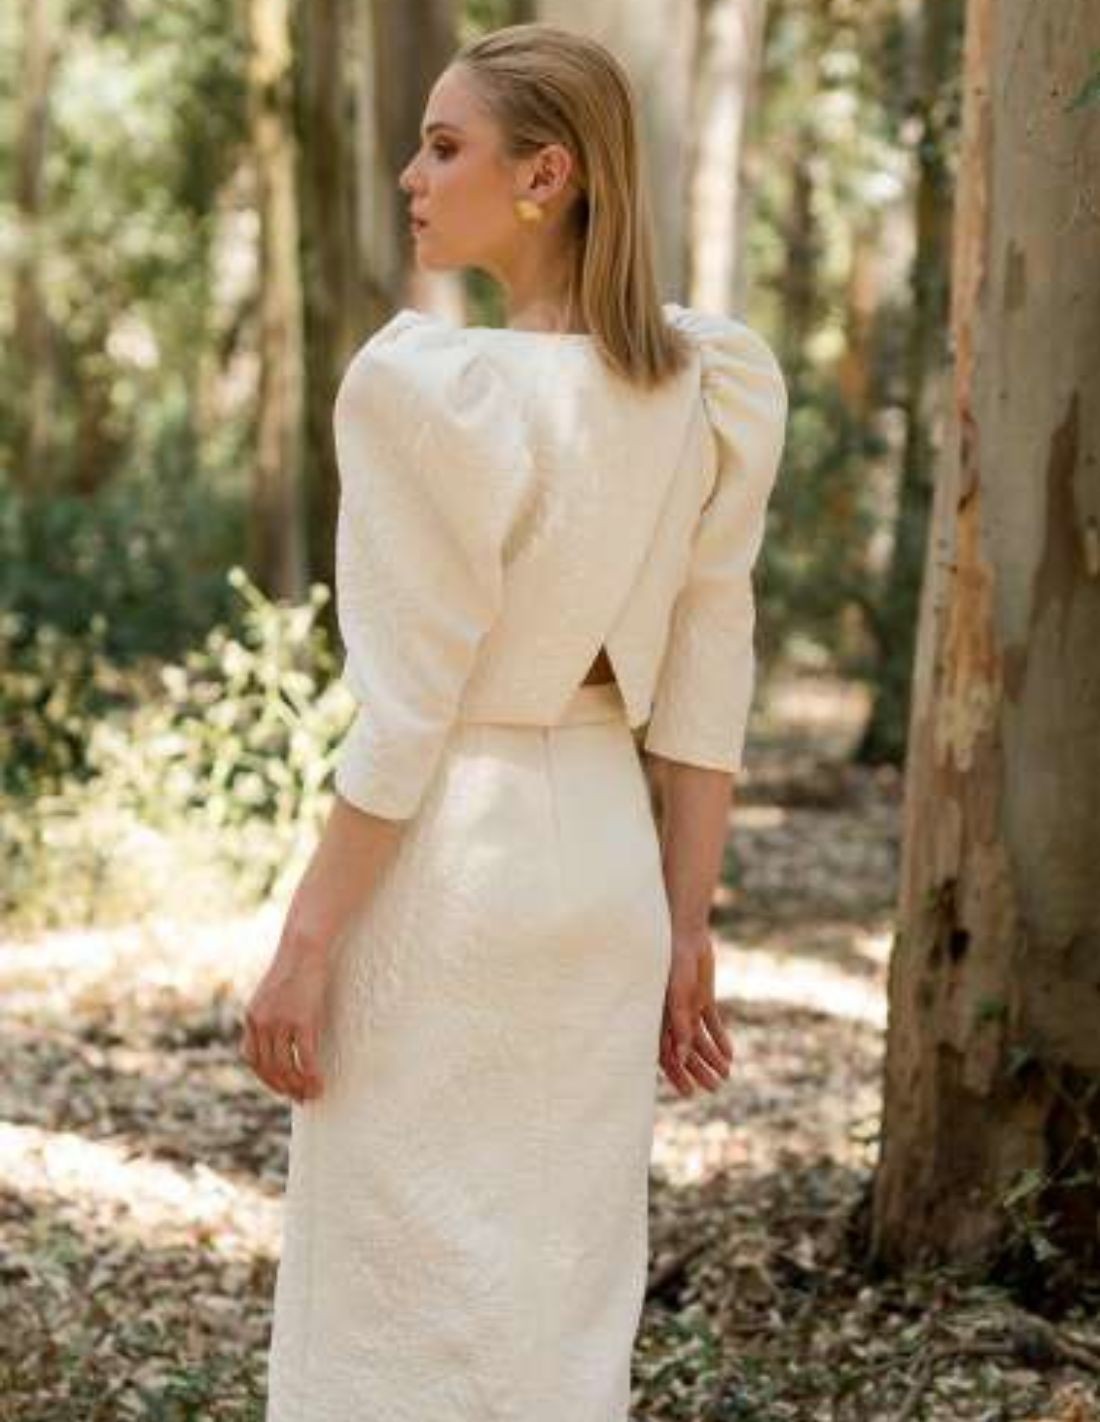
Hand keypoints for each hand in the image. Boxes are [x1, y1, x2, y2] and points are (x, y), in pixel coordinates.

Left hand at [240, 939, 328, 1103]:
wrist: (303, 947)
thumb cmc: (294, 968)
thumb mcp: (273, 994)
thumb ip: (271, 1015)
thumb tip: (282, 1037)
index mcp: (251, 1017)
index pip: (251, 1058)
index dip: (265, 1077)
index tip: (280, 1086)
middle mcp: (260, 1023)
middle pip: (268, 1068)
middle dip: (283, 1087)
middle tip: (300, 1098)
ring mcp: (279, 1023)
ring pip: (285, 1068)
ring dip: (298, 1086)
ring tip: (312, 1094)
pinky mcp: (300, 1021)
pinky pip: (304, 1058)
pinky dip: (311, 1075)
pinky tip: (319, 1082)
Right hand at [659, 926, 732, 1097]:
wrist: (686, 932)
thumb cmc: (673, 961)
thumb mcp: (678, 994)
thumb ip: (680, 1025)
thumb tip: (682, 1058)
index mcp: (656, 1017)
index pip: (665, 1054)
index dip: (676, 1074)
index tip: (689, 1092)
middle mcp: (670, 1016)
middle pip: (685, 1051)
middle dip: (699, 1070)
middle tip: (715, 1088)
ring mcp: (687, 1006)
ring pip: (700, 1040)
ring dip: (712, 1057)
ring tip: (726, 1075)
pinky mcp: (701, 997)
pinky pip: (711, 1023)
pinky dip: (720, 1038)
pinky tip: (730, 1054)